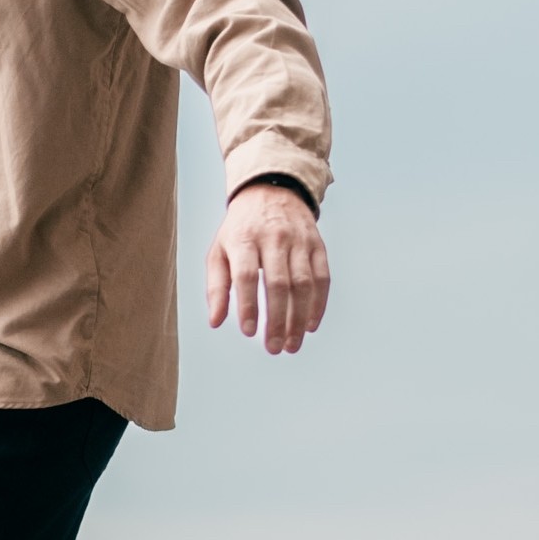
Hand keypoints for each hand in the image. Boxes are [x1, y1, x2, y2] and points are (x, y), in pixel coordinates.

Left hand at [207, 180, 329, 354]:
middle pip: (278, 283)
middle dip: (277, 320)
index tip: (249, 332)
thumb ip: (217, 287)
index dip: (248, 305)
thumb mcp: (219, 250)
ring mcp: (299, 241)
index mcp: (244, 239)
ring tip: (291, 344)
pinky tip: (310, 325)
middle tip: (273, 348)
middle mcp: (274, 238)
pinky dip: (318, 304)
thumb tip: (215, 321)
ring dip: (299, 318)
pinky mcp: (317, 245)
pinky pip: (322, 278)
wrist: (271, 191)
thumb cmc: (240, 230)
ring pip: (303, 283)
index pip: (246, 275)